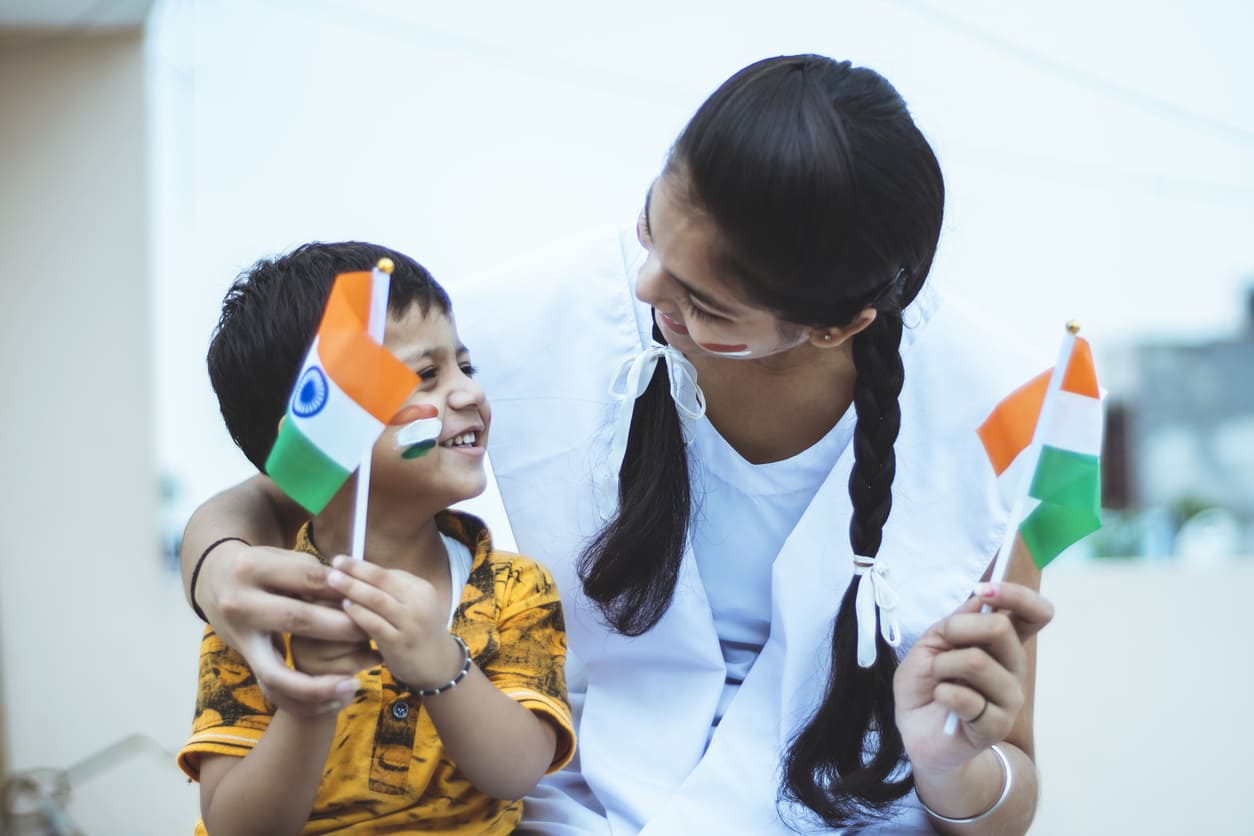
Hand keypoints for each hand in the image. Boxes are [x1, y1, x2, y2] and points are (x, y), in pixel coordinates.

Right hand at [198, 541, 368, 713]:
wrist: (215, 582)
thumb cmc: (263, 568)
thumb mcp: (281, 558)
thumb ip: (312, 574)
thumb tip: (353, 593)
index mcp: (252, 568)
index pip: (308, 578)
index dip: (341, 588)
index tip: (367, 596)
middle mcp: (240, 604)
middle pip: (298, 621)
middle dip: (342, 629)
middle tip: (371, 633)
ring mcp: (240, 637)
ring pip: (279, 672)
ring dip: (319, 686)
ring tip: (352, 684)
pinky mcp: (244, 660)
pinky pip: (273, 690)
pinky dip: (305, 701)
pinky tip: (335, 699)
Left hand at [326, 555, 464, 689]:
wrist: (437, 665)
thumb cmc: (418, 631)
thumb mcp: (415, 605)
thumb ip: (393, 591)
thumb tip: (358, 573)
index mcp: (422, 589)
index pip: (389, 573)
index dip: (363, 566)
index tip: (342, 561)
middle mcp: (419, 603)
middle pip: (382, 580)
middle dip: (356, 569)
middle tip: (334, 563)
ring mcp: (410, 624)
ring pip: (377, 599)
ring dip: (352, 588)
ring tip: (332, 580)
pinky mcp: (399, 643)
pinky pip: (374, 624)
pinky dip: (358, 613)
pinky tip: (345, 606)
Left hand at [893, 582, 1053, 771]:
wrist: (917, 732)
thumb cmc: (926, 684)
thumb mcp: (930, 643)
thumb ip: (955, 622)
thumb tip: (982, 598)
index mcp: (1002, 643)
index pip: (1035, 613)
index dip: (1016, 595)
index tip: (985, 592)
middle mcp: (1013, 667)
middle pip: (1002, 629)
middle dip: (958, 628)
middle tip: (941, 645)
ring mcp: (1009, 698)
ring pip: (978, 662)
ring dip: (943, 665)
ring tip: (938, 679)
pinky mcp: (996, 726)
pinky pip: (968, 699)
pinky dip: (943, 693)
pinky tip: (942, 700)